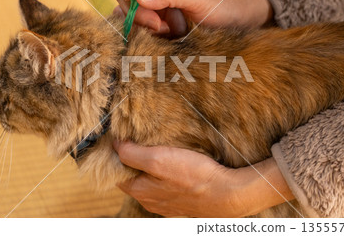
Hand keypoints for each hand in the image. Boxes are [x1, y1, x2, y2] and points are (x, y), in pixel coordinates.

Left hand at [113, 141, 294, 216]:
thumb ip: (132, 154)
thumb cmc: (194, 177)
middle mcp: (150, 201)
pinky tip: (176, 163)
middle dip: (134, 160)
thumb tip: (115, 145)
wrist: (229, 195)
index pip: (117, 172)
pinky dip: (166, 173)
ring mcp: (166, 203)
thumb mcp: (158, 160)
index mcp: (140, 191)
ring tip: (159, 148)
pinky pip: (167, 185)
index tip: (122, 139)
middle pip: (133, 177)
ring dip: (151, 166)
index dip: (117, 155)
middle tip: (141, 141)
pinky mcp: (181, 201)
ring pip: (150, 181)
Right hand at [114, 0, 272, 35]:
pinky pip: (135, 27)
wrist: (232, 26)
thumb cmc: (219, 5)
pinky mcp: (153, 24)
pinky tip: (161, 37)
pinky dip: (141, 34)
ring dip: (140, 24)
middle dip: (136, 10)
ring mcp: (152, 6)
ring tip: (165, 31)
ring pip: (126, 12)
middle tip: (158, 25)